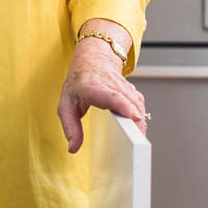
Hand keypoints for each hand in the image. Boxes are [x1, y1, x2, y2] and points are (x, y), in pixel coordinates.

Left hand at [57, 35, 147, 152]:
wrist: (91, 60)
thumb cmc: (78, 82)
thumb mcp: (65, 104)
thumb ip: (70, 127)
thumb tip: (73, 147)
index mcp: (93, 87)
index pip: (112, 95)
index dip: (124, 105)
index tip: (132, 115)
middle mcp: (112, 85)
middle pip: (130, 102)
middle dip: (136, 122)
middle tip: (137, 142)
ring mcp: (124, 88)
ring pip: (138, 105)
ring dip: (140, 123)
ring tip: (137, 141)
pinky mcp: (132, 93)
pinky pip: (140, 106)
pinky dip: (141, 119)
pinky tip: (137, 131)